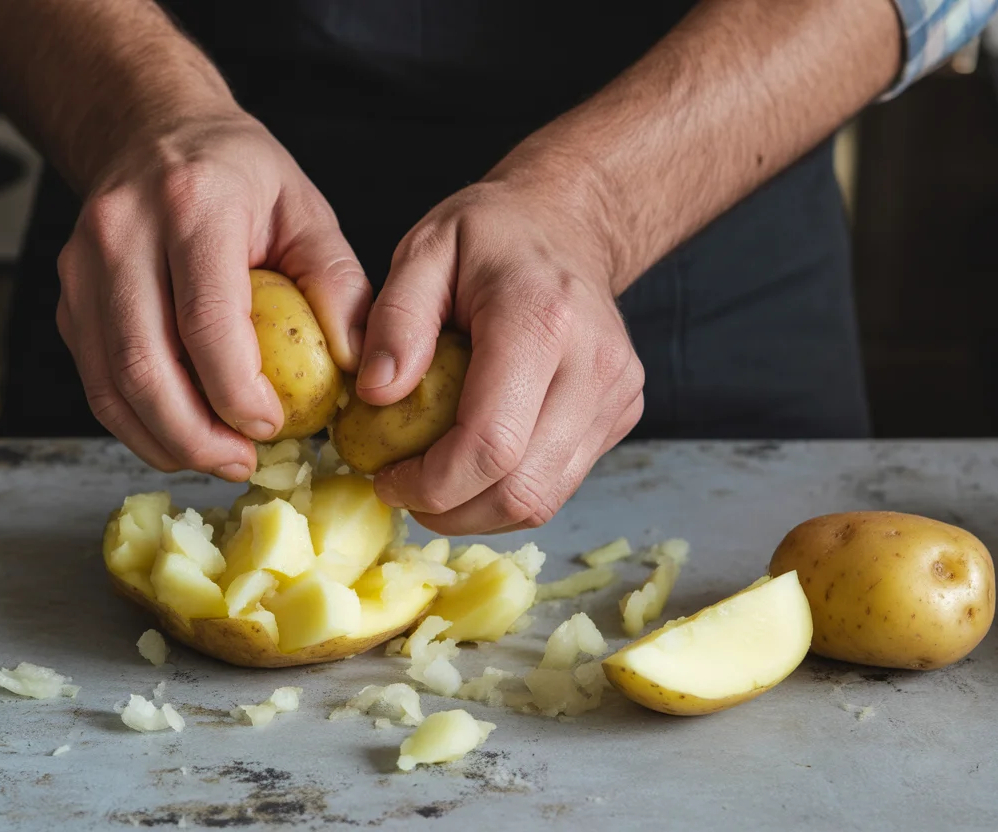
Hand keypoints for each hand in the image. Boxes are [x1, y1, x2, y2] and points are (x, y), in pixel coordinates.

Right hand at [56, 108, 369, 478]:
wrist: (152, 133)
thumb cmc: (238, 176)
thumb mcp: (306, 211)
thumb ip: (338, 285)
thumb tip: (362, 369)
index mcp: (192, 205)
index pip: (205, 320)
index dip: (235, 391)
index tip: (271, 429)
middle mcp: (122, 234)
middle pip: (145, 366)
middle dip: (196, 436)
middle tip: (243, 463)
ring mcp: (83, 269)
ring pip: (111, 385)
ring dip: (164, 440)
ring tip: (218, 458)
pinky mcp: (69, 301)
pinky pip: (97, 382)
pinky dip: (138, 424)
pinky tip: (182, 437)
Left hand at [357, 163, 644, 534]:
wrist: (570, 223)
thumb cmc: (491, 235)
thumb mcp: (424, 250)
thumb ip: (395, 319)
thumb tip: (376, 394)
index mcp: (541, 320)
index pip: (491, 444)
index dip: (432, 484)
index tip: (386, 480)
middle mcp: (594, 365)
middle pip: (521, 489)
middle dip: (450, 509)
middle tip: (402, 490)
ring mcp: (616, 394)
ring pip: (543, 499)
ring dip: (478, 510)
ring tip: (433, 480)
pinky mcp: (621, 414)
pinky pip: (558, 482)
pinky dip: (507, 490)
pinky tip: (473, 461)